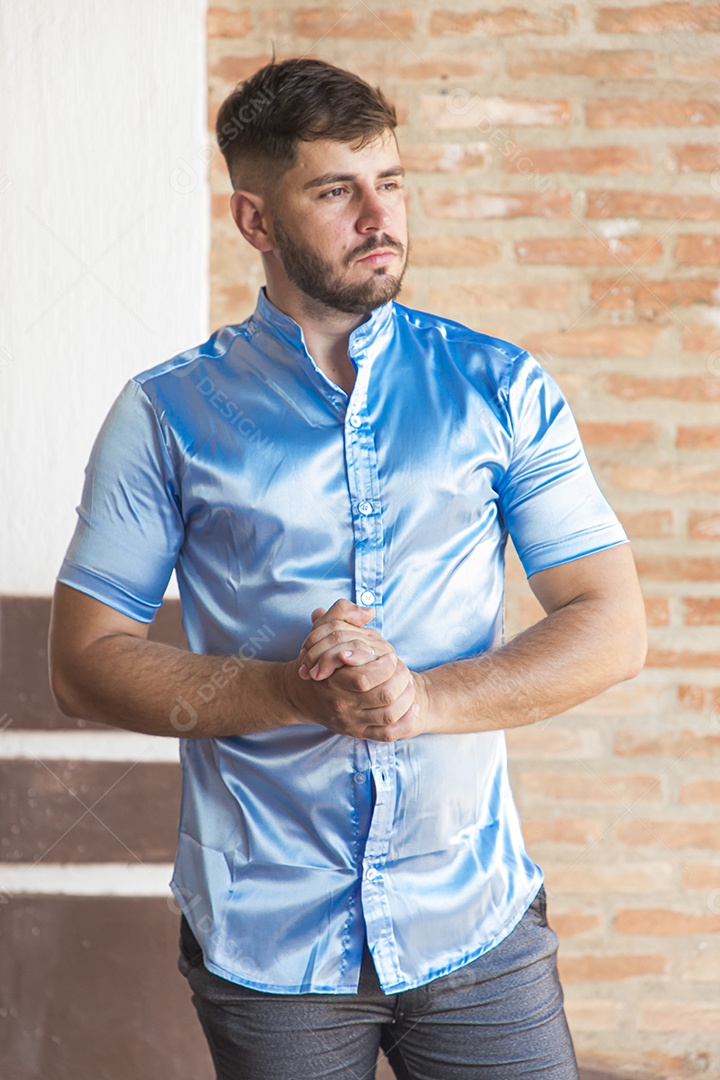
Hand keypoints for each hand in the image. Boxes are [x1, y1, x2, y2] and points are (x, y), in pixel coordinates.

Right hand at [283, 599, 427, 741]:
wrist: (298, 695)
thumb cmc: (315, 661)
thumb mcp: (321, 632)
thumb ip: (342, 614)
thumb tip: (369, 610)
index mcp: (333, 681)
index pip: (364, 678)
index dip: (385, 665)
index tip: (391, 655)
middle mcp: (342, 704)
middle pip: (383, 696)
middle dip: (400, 679)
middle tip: (403, 667)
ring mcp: (351, 721)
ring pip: (389, 715)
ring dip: (406, 697)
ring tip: (408, 682)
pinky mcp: (359, 732)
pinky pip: (387, 734)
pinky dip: (404, 722)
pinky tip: (412, 707)